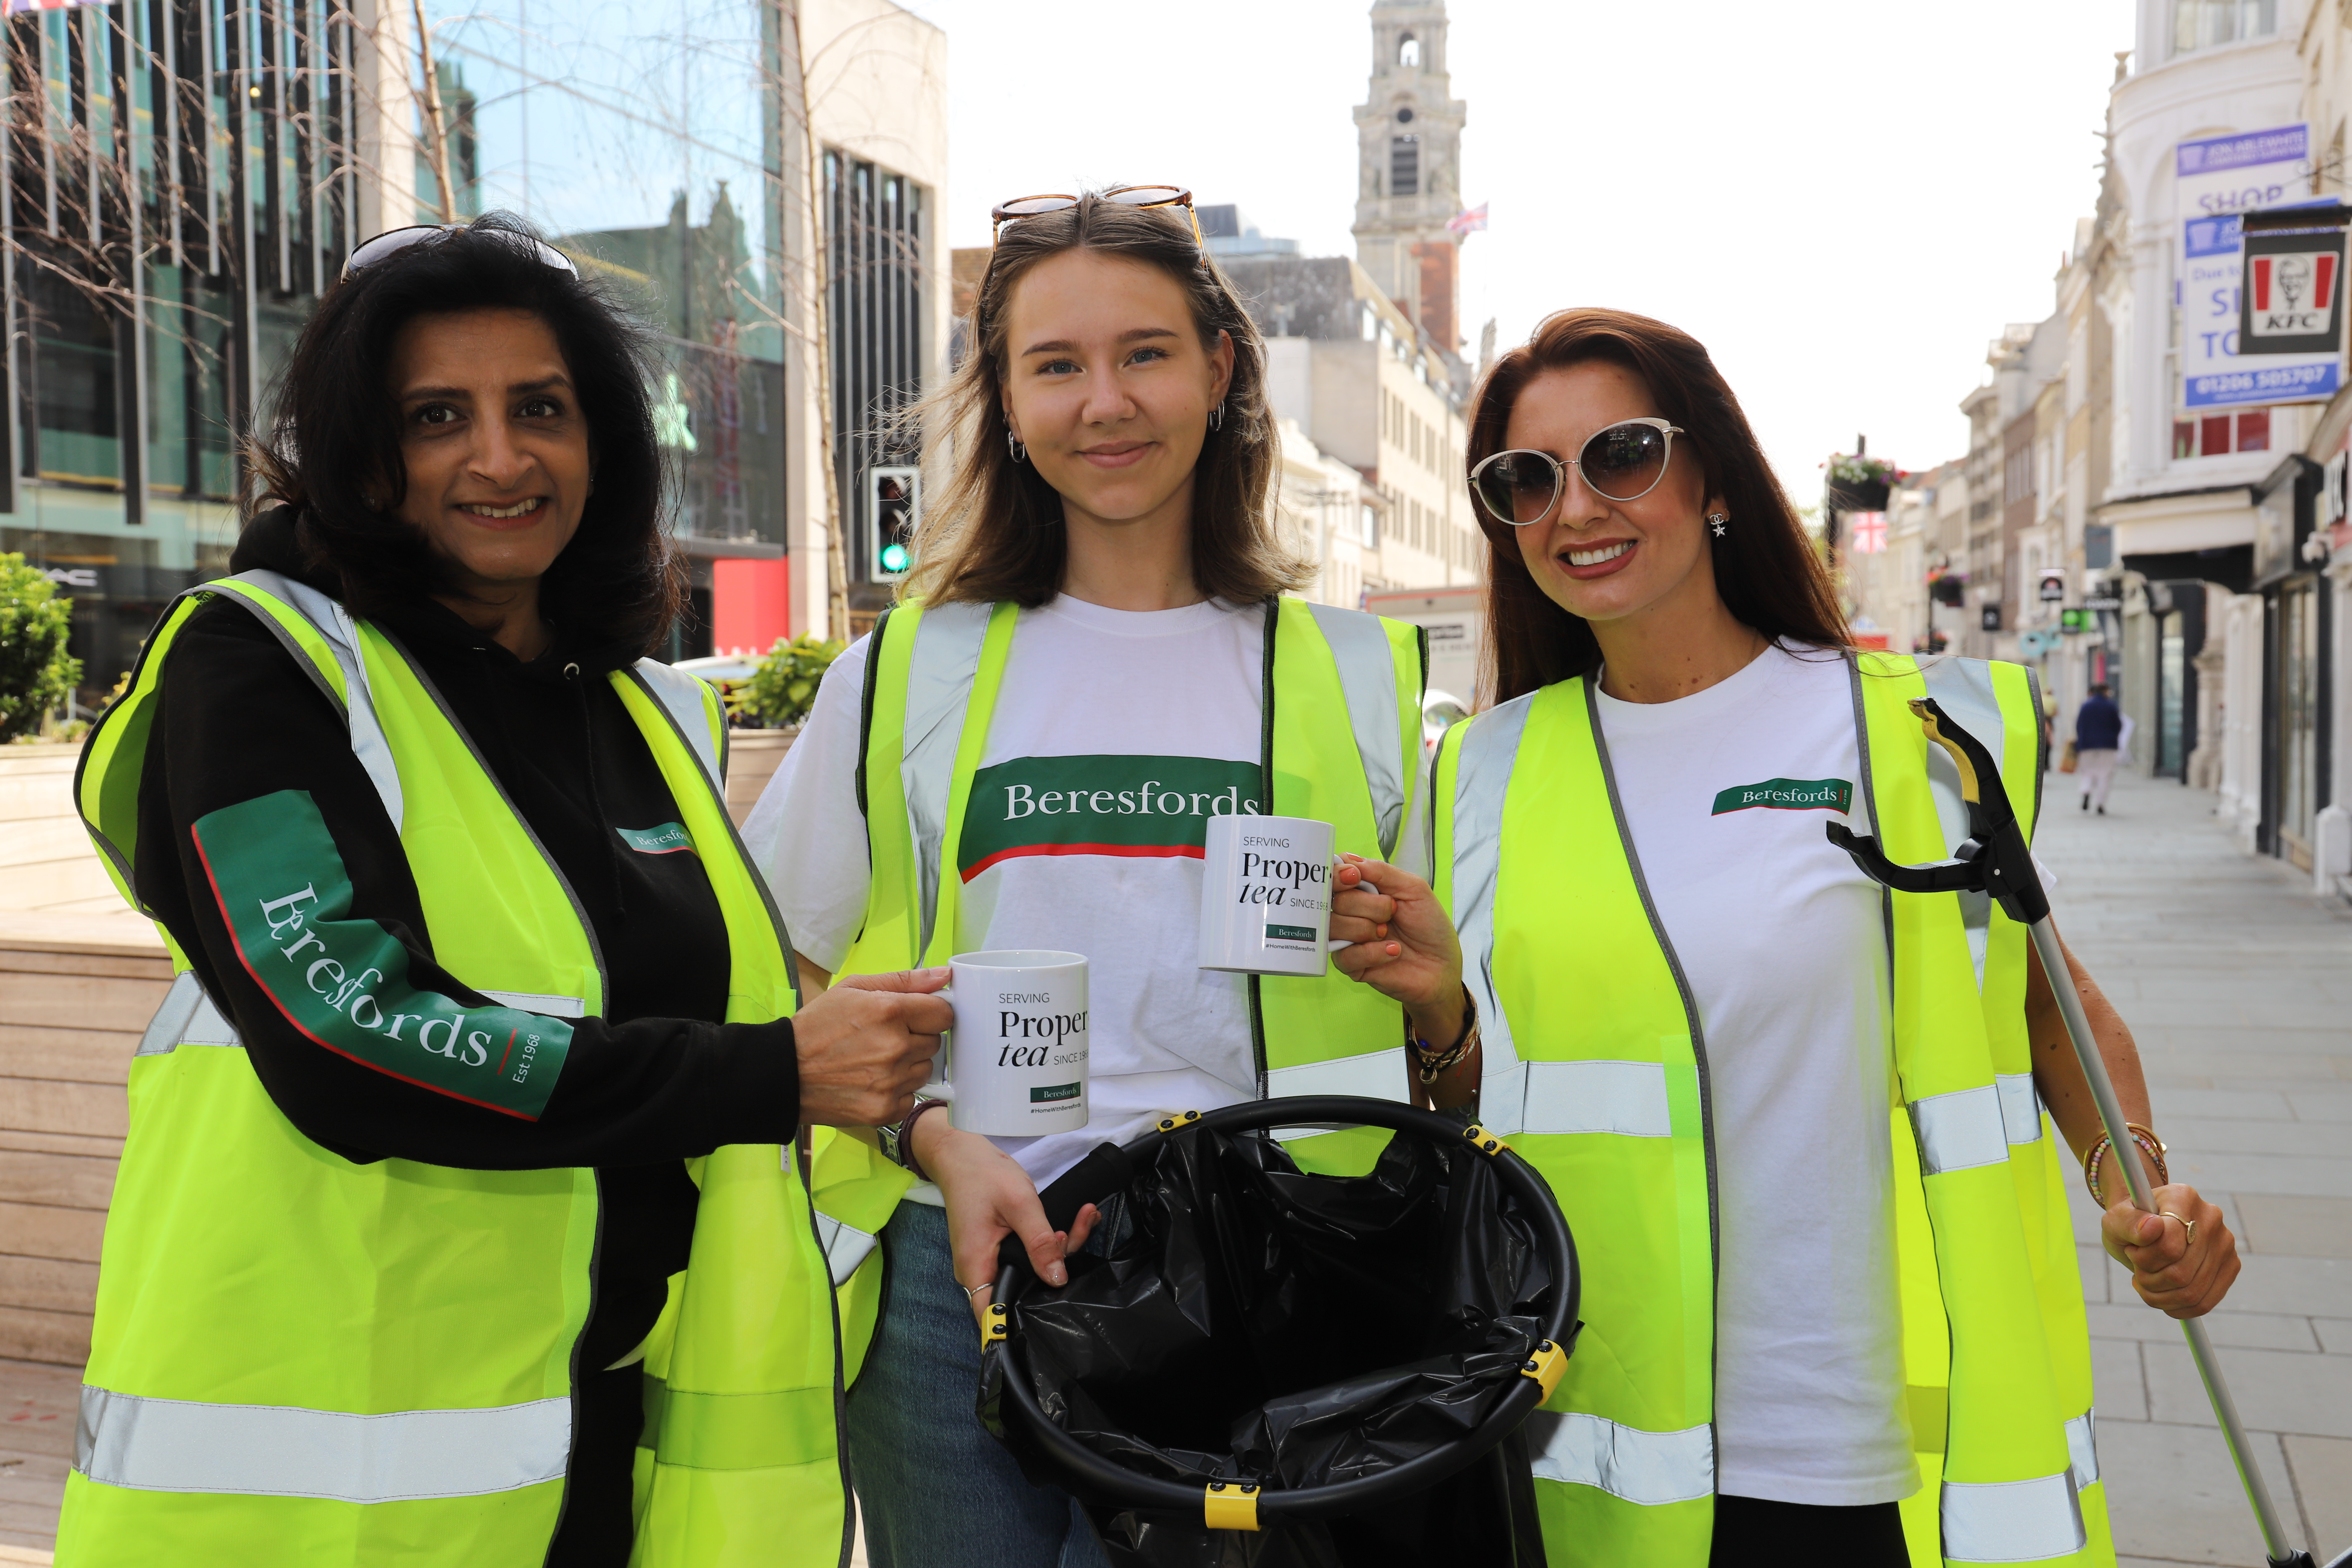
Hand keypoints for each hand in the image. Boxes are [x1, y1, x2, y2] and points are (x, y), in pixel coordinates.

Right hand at [792, 967, 952, 1127]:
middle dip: (916, 1038)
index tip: (917, 1016)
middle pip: (935, 1042)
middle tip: (885, 1038)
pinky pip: (912, 1097)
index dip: (931, 1013)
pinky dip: (897, 1091)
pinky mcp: (885, 1109)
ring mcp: (891, 1082)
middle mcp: (895, 1047)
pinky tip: (872, 1081)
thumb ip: (904, 980)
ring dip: (908, 1065)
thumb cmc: (816, 1028)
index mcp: (890, 1012)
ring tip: (875, 1060)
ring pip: (925, 1070)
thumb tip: (943, 975)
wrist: (784, 1073)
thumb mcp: (854, 989)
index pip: (944, 1013)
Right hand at [913, 1113, 1098, 1326]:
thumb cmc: (983, 1176)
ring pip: (1031, 1270)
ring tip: (1082, 1217)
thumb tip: (1057, 1279)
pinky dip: (1051, 1240)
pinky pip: (1029, 1255)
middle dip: (1056, 1267)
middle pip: (1021, 1290)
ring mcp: (990, 1260)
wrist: (964, 1154)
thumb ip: (1039, 1242)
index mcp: (975, 1266)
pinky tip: (1073, 1220)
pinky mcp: (1000, 1249)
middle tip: (1072, 1232)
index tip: (1053, 1310)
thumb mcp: (1018, 1205)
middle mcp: (980, 1269)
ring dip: (1059, 1247)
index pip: (993, 1315)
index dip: (1019, 1323)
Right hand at [1330, 855, 1465, 1044]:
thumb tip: (1348, 860)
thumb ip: (1381, 872)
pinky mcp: (1351, 965)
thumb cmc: (1430, 925)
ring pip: (1335, 926)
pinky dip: (1374, 952)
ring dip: (1368, 929)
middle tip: (1391, 913)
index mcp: (1362, 890)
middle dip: (1368, 906)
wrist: (1442, 965)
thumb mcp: (1413, 889)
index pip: (1332, 876)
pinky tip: (1393, 951)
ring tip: (1389, 934)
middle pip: (1335, 900)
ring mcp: (1348, 939)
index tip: (1354, 878)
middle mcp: (1350, 912)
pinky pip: (1346, 955)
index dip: (1337, 875)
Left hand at [2101, 1183, 2239, 1318]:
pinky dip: (2176, 1307)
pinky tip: (2161, 1295)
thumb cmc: (2130, 1224)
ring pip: (2192, 1292)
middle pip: (2180, 1273)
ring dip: (2159, 1296)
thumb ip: (2128, 1222)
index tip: (2132, 1249)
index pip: (2169, 1246)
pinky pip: (2204, 1303)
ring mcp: (2225, 1243)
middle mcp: (2211, 1217)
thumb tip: (2152, 1227)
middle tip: (2138, 1269)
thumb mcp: (2116, 1221)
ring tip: (2146, 1281)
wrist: (2146, 1229)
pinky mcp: (2230, 1266)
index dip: (2143, 1258)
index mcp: (2182, 1197)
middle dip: (2149, 1279)